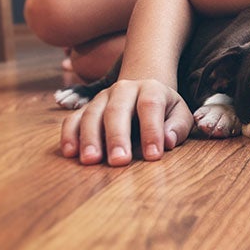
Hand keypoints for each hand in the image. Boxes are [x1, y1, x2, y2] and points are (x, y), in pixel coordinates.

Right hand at [60, 78, 194, 165]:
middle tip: (119, 161)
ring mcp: (101, 98)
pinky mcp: (85, 109)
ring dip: (90, 138)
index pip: (150, 106)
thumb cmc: (164, 111)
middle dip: (117, 137)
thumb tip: (167, 141)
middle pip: (117, 110)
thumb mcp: (179, 114)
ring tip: (91, 160)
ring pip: (92, 114)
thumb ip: (177, 127)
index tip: (153, 156)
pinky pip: (73, 120)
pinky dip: (69, 135)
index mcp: (151, 89)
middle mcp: (123, 89)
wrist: (142, 92)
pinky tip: (70, 153)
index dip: (152, 130)